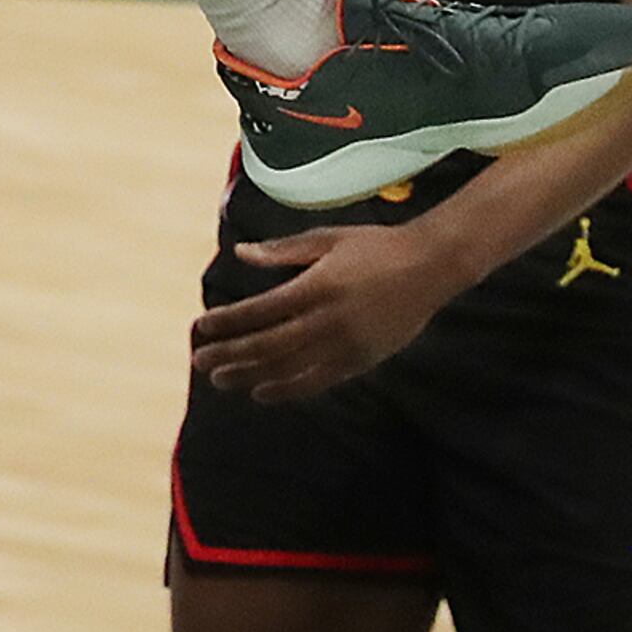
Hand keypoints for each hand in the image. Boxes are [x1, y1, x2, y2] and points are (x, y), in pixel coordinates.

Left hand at [190, 226, 462, 403]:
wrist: (432, 266)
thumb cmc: (375, 246)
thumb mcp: (326, 238)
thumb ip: (282, 251)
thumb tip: (240, 252)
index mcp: (316, 286)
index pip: (260, 310)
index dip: (227, 322)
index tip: (200, 328)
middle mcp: (328, 320)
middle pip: (268, 344)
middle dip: (230, 354)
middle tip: (199, 361)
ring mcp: (346, 344)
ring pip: (289, 368)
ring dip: (251, 375)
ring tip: (220, 380)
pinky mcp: (363, 360)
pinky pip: (319, 381)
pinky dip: (288, 389)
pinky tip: (262, 392)